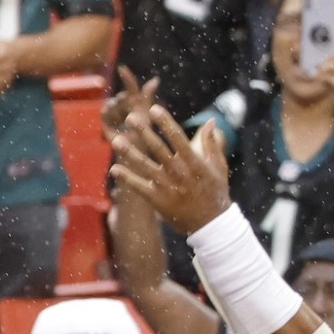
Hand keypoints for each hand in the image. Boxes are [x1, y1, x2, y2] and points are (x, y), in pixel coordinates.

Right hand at [101, 66, 160, 142]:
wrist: (137, 158)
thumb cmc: (146, 137)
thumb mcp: (147, 115)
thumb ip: (147, 98)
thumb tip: (155, 79)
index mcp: (135, 104)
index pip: (131, 88)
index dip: (127, 77)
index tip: (122, 68)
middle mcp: (123, 108)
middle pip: (121, 96)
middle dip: (123, 97)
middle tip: (125, 99)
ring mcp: (114, 117)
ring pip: (112, 103)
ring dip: (116, 104)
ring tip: (119, 107)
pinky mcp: (106, 126)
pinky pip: (104, 115)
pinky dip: (107, 112)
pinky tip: (108, 110)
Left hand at [109, 105, 231, 234]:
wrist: (211, 224)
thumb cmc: (215, 193)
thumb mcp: (218, 167)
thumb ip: (212, 144)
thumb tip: (211, 121)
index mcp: (193, 161)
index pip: (176, 137)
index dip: (164, 122)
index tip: (154, 109)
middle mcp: (178, 172)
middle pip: (157, 148)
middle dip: (143, 132)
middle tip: (130, 118)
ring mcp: (167, 186)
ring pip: (144, 165)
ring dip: (129, 152)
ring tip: (116, 140)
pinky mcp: (158, 200)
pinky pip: (139, 187)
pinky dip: (126, 178)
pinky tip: (114, 169)